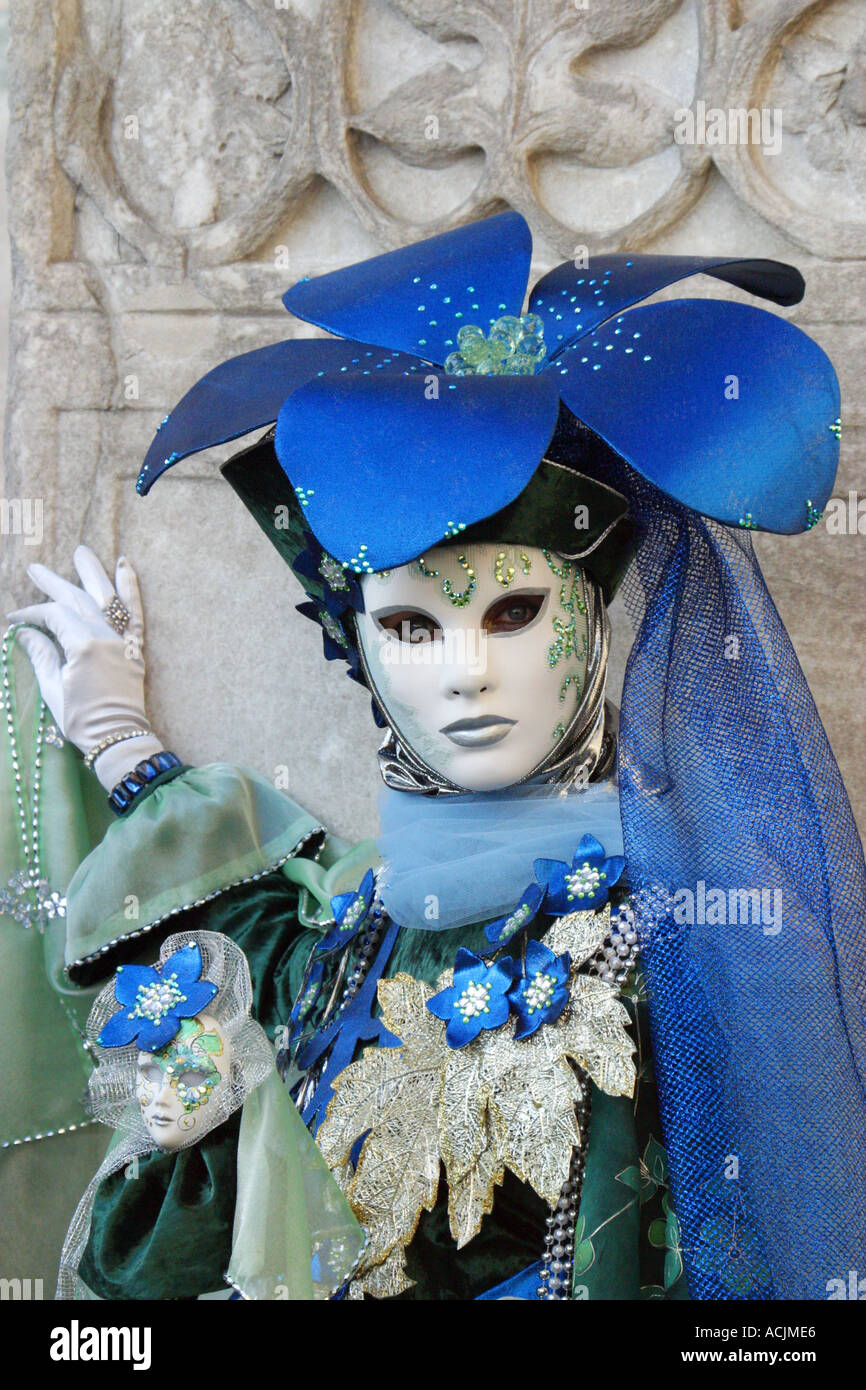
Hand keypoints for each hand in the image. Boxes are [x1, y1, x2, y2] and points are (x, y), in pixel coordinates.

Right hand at [7, 546, 165, 789]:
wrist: (119, 738)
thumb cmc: (81, 719)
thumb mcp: (53, 688)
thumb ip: (41, 654)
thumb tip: (26, 632)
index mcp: (83, 645)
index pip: (54, 616)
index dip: (32, 615)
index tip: (16, 620)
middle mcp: (106, 636)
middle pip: (76, 600)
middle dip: (54, 583)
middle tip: (34, 568)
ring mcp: (122, 640)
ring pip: (106, 598)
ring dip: (93, 573)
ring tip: (82, 552)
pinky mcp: (134, 647)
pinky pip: (134, 612)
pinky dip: (131, 589)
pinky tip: (125, 567)